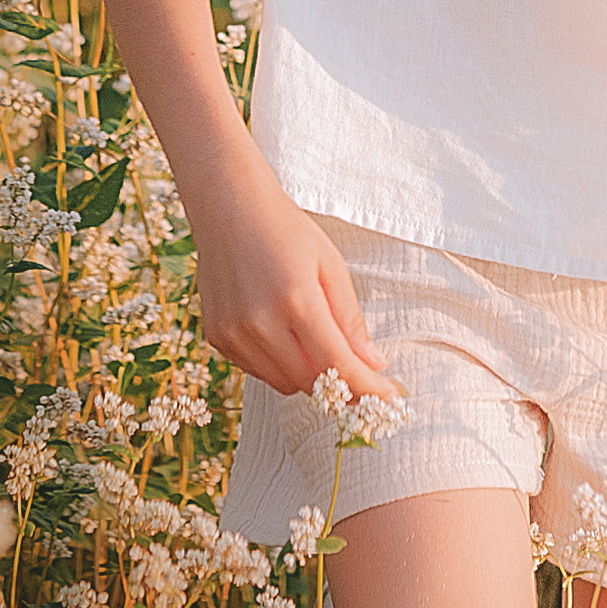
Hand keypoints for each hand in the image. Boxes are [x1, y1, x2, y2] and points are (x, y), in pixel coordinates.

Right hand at [193, 180, 404, 402]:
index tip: (389, 399)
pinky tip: (283, 334)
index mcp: (296, 299)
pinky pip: (257, 371)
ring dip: (308, 375)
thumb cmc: (287, 231)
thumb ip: (350, 320)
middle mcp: (260, 323)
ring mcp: (234, 333)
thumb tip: (374, 366)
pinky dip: (278, 364)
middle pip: (311, 382)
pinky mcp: (217, 337)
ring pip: (283, 383)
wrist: (228, 208)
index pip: (337, 365)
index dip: (367, 388)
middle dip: (340, 385)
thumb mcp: (330, 265)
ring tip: (316, 342)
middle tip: (361, 375)